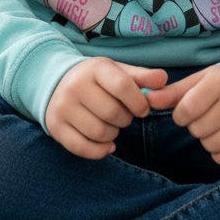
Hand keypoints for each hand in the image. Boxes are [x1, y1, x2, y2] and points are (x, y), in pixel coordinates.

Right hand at [45, 59, 167, 159]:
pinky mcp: (55, 126)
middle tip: (123, 116)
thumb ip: (142, 76)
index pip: (122, 86)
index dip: (139, 102)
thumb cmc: (95, 79)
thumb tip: (164, 79)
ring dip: (113, 134)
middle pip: (113, 113)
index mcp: (94, 69)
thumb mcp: (117, 71)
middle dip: (126, 119)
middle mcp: (75, 86)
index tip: (142, 109)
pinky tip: (107, 144)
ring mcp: (63, 107)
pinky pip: (82, 148)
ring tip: (111, 125)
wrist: (55, 81)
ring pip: (99, 132)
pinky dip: (100, 150)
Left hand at [147, 64, 219, 166]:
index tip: (187, 111)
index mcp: (219, 82)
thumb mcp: (200, 80)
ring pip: (210, 145)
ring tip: (218, 124)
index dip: (181, 115)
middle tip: (208, 115)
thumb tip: (148, 100)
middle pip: (198, 129)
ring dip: (208, 139)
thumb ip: (173, 92)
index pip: (186, 109)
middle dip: (196, 125)